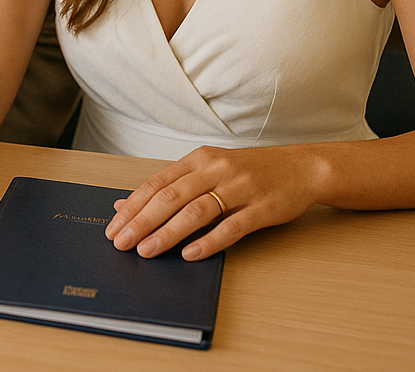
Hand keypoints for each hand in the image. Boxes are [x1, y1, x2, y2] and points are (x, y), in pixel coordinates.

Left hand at [104, 145, 324, 260]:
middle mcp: (215, 170)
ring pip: (196, 211)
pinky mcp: (262, 207)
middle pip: (171, 198)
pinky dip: (209, 241)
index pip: (156, 184)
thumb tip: (125, 204)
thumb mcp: (208, 170)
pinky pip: (231, 226)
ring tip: (147, 251)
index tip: (112, 227)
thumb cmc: (249, 172)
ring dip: (168, 233)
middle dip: (141, 222)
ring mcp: (239, 188)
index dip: (131, 206)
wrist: (302, 168)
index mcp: (198, 160)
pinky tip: (190, 254)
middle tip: (121, 243)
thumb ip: (171, 186)